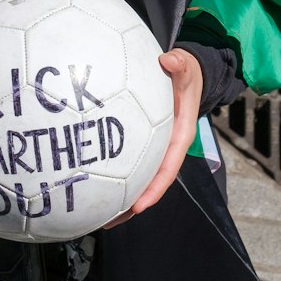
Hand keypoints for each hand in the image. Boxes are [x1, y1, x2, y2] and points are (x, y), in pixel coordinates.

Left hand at [102, 48, 202, 229]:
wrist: (185, 73)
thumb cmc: (185, 73)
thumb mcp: (185, 66)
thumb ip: (179, 63)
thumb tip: (169, 59)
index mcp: (179, 136)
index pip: (168, 167)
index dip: (154, 188)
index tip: (139, 205)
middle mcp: (167, 148)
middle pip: (151, 183)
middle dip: (132, 204)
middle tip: (109, 220)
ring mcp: (155, 148)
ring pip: (138, 179)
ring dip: (121, 199)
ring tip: (98, 218)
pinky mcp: (143, 144)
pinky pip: (129, 164)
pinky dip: (114, 178)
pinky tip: (94, 187)